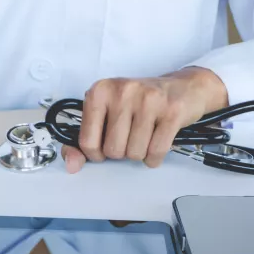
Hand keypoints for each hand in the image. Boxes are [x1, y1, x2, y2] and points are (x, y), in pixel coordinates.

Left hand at [62, 67, 228, 172]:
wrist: (182, 87)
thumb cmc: (138, 103)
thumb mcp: (105, 114)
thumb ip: (83, 141)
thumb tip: (71, 165)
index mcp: (99, 91)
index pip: (87, 142)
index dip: (96, 154)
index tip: (104, 146)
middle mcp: (122, 91)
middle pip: (113, 150)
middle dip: (121, 152)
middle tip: (130, 136)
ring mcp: (149, 100)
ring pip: (134, 153)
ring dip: (139, 153)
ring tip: (144, 135)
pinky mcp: (172, 111)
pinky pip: (156, 152)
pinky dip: (155, 156)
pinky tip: (156, 141)